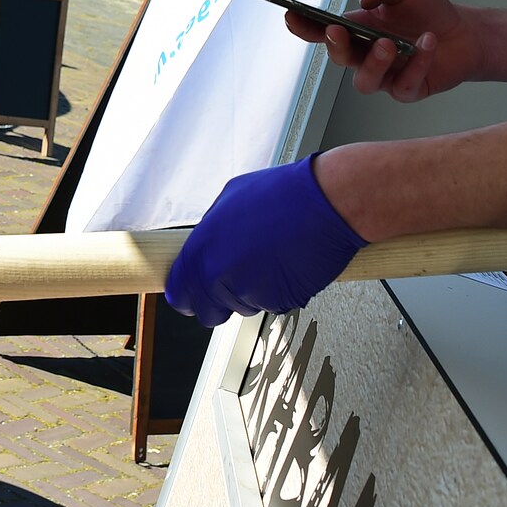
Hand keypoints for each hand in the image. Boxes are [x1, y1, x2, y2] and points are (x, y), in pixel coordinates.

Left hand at [164, 157, 364, 328]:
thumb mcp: (231, 199)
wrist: (327, 202)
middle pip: (208, 312)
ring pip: (242, 307)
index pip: (179, 292)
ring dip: (252, 292)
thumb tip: (208, 245)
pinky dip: (278, 292)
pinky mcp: (279, 301)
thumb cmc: (285, 194)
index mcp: (202, 249)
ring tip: (271, 259)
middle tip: (236, 279)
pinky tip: (288, 265)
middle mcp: (220, 275)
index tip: (192, 295)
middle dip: (219, 301)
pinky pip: (272, 305)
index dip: (187, 295)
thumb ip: (212, 231)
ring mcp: (250, 291)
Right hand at [285, 0, 478, 100]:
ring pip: (365, 81)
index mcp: (358, 29)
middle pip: (339, 58)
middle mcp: (367, 54)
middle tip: (338, 30)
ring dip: (374, 63)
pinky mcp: (408, 89)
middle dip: (335, 46)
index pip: (323, 31)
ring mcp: (386, 75)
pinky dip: (416, 62)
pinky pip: (404, 84)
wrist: (464, 32)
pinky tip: (426, 43)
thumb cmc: (428, 11)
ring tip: (389, 44)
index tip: (293, 16)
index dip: (305, 27)